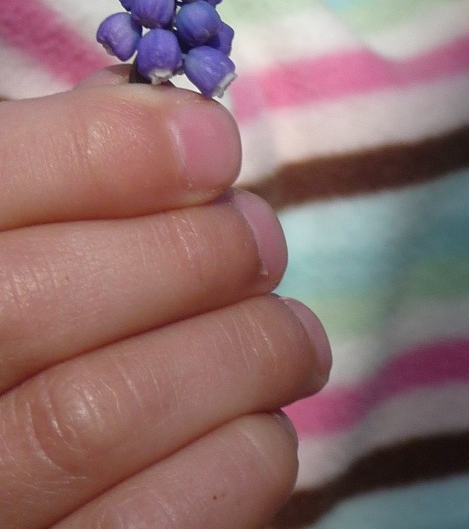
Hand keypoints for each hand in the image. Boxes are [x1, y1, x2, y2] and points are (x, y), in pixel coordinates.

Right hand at [0, 69, 330, 528]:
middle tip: (262, 240)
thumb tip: (181, 128)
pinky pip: (143, 528)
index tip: (217, 144)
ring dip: (236, 355)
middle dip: (190, 255)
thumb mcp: (18, 221)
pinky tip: (261, 425)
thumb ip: (62, 173)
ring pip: (93, 416)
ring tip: (292, 335)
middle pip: (37, 300)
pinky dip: (233, 464)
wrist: (14, 448)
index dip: (114, 152)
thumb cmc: (26, 302)